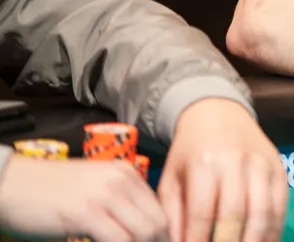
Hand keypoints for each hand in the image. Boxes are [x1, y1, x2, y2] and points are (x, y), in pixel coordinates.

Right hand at [0, 156, 167, 241]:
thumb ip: (116, 207)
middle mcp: (121, 180)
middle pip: (158, 222)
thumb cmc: (48, 193)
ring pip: (144, 232)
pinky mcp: (85, 212)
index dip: (163, 236)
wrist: (11, 183)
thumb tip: (139, 233)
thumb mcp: (92, 190)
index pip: (160, 210)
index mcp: (126, 174)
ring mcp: (104, 195)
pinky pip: (118, 240)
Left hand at [156, 98, 288, 241]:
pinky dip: (273, 232)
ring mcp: (263, 165)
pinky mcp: (281, 170)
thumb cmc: (190, 154)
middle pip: (234, 216)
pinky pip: (280, 207)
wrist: (219, 114)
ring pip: (262, 213)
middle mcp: (236, 162)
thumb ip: (173, 218)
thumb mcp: (171, 180)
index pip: (201, 214)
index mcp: (203, 163)